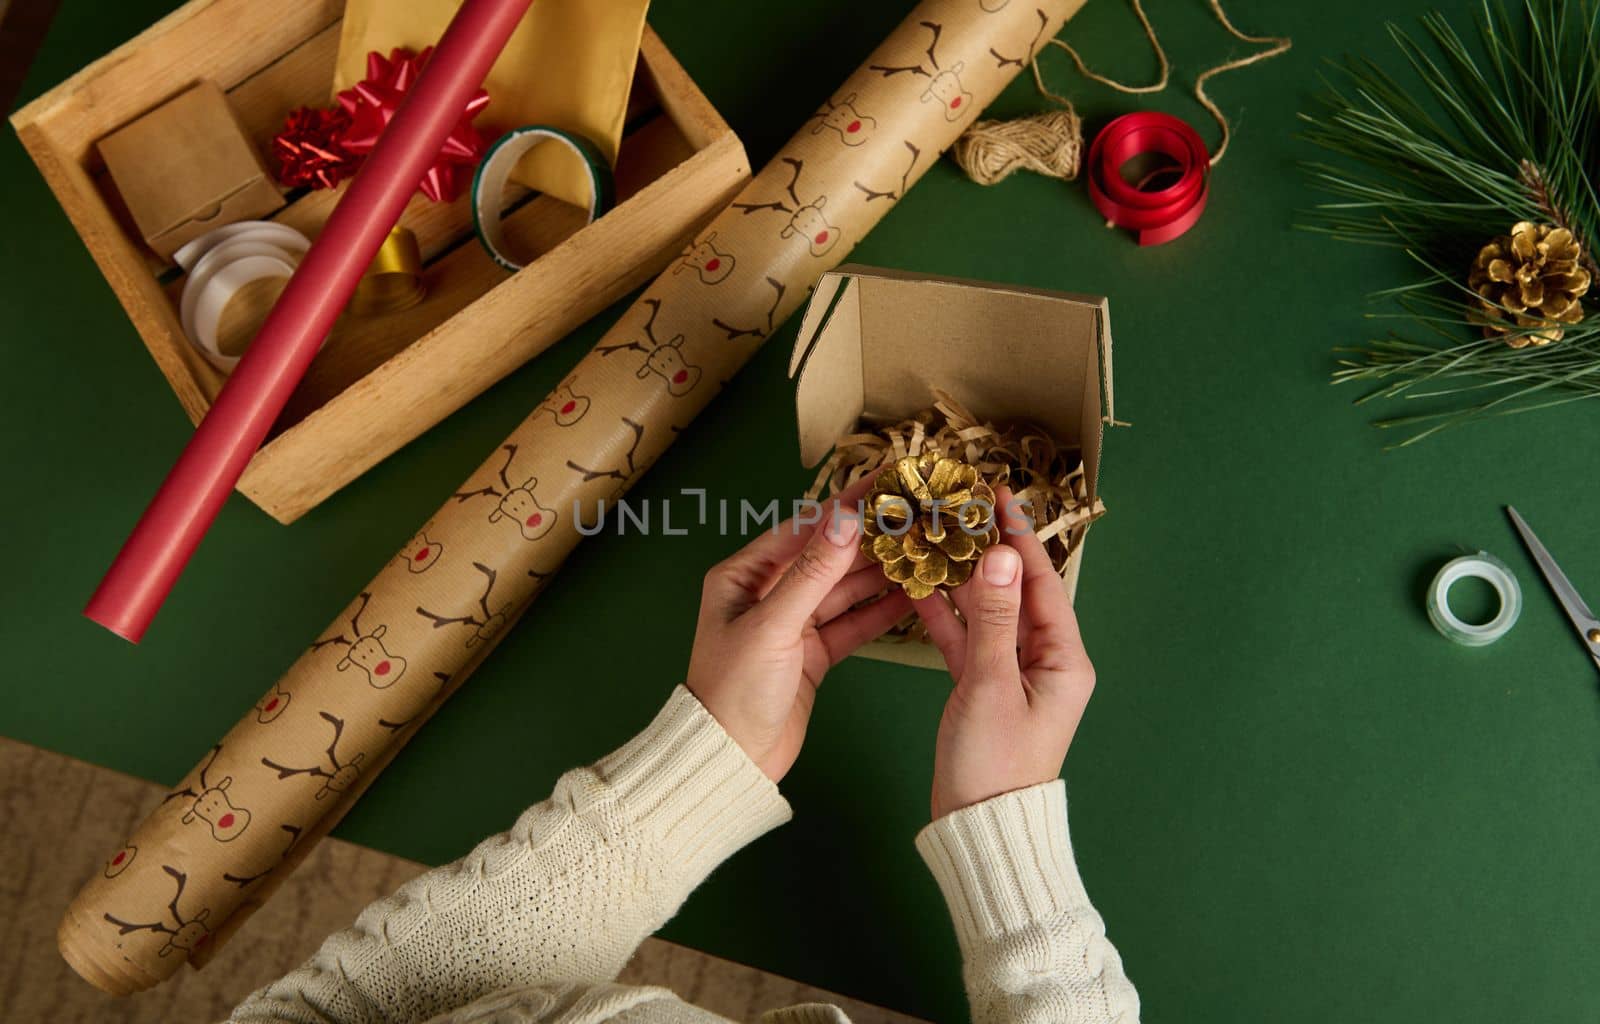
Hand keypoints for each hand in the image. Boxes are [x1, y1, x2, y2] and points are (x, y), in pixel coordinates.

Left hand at [686, 479, 911, 781]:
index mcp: (744, 575)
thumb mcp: (774, 626)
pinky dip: (880, 611)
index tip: (887, 480)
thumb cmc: (735, 690)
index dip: (847, 504)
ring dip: (882, 571)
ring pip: (845, 589)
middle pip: (829, 555)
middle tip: (919, 512)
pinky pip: (852, 623)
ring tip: (925, 548)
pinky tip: (913, 596)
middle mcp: (768, 593)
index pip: (805, 527)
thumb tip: (846, 519)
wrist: (732, 761)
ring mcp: (792, 624)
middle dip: (872, 536)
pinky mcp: (812, 654)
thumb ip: (812, 573)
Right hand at [914, 487, 1095, 819]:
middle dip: (989, 551)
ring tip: (937, 538)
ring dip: (963, 580)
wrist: (978, 829)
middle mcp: (1045, 662)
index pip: (1043, 582)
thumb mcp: (990, 686)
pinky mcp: (984, 690)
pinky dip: (946, 618)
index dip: (1020, 537)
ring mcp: (1014, 676)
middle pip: (1017, 592)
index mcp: (1064, 660)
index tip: (999, 496)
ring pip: (988, 614)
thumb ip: (994, 618)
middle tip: (961, 509)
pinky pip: (967, 642)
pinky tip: (920, 589)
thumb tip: (1002, 554)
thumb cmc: (994, 765)